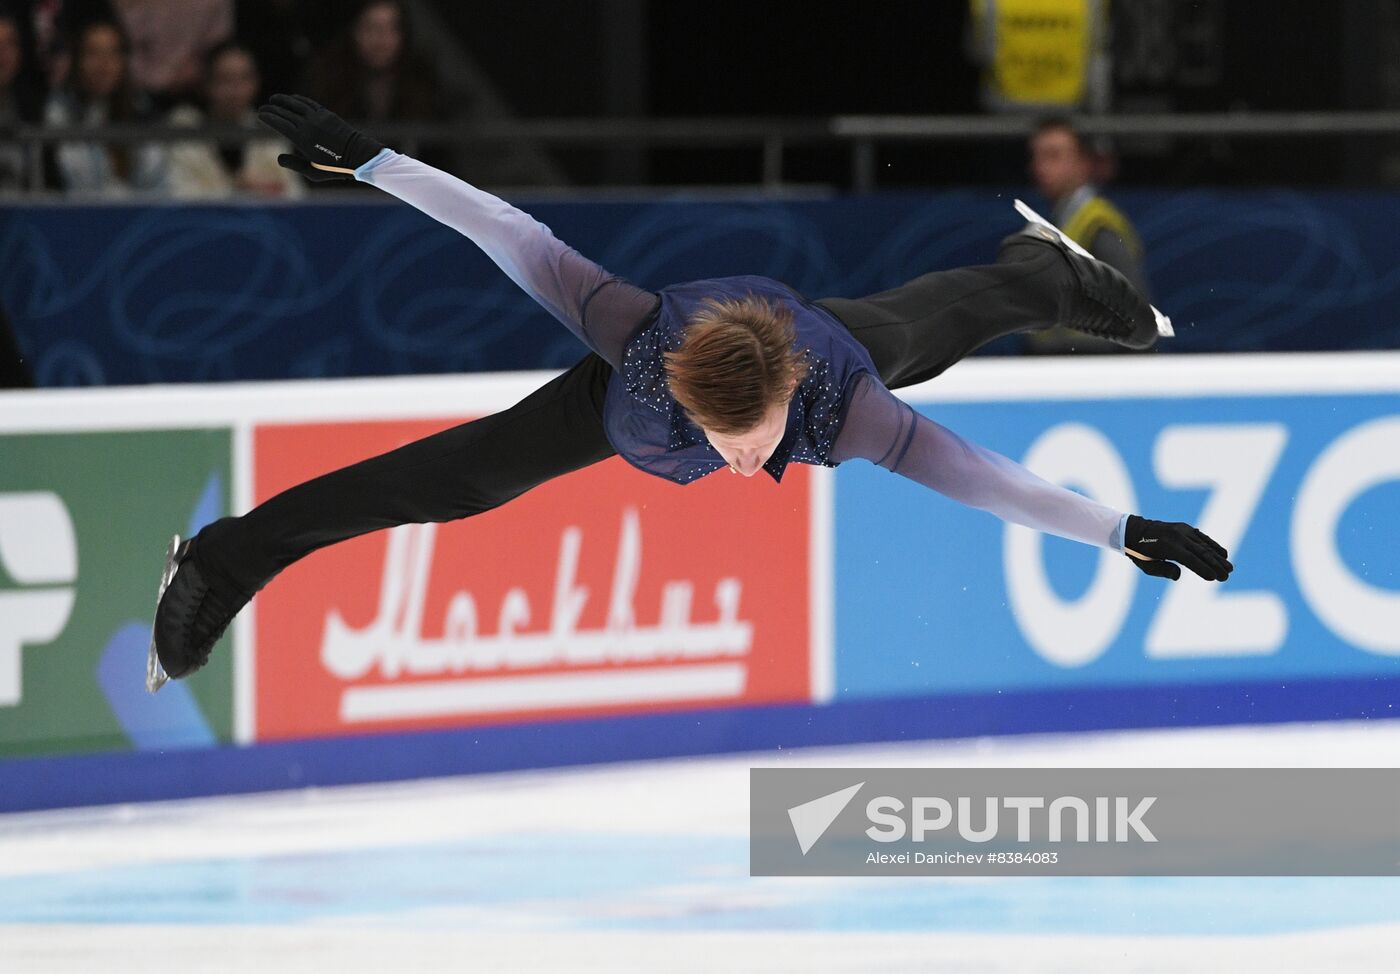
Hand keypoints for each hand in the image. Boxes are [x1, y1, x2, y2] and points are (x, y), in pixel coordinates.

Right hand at [255, 93, 383, 181]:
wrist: (357, 156)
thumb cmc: (335, 168)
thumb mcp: (313, 173)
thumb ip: (294, 165)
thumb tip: (278, 157)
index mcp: (302, 139)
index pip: (279, 123)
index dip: (268, 117)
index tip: (260, 115)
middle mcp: (308, 125)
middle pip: (285, 112)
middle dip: (271, 109)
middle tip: (263, 108)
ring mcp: (318, 118)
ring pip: (296, 104)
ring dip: (283, 100)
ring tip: (273, 99)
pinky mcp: (327, 114)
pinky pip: (309, 104)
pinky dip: (298, 100)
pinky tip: (292, 98)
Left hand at [1124, 514, 1232, 581]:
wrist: (1134, 530)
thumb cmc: (1140, 553)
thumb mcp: (1146, 565)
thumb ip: (1162, 570)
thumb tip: (1178, 576)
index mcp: (1167, 546)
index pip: (1189, 559)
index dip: (1202, 568)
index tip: (1214, 578)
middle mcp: (1177, 536)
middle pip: (1201, 552)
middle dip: (1215, 565)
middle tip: (1226, 577)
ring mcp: (1182, 530)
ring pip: (1204, 545)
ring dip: (1218, 557)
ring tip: (1230, 568)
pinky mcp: (1185, 528)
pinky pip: (1202, 537)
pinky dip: (1213, 545)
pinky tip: (1223, 554)